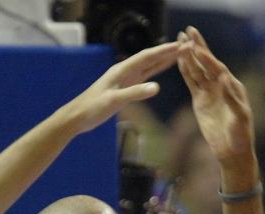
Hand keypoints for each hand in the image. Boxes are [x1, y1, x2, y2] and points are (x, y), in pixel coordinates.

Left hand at [60, 41, 180, 133]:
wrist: (78, 117)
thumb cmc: (92, 108)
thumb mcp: (114, 101)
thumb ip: (135, 93)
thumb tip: (156, 87)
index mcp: (122, 70)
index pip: (147, 57)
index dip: (165, 51)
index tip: (180, 46)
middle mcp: (125, 71)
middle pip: (151, 58)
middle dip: (169, 51)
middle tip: (187, 46)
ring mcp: (126, 79)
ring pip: (149, 65)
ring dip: (165, 59)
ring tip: (181, 52)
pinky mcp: (126, 87)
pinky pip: (145, 76)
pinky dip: (157, 70)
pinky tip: (164, 68)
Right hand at [178, 27, 255, 164]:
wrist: (232, 151)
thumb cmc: (241, 135)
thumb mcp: (240, 117)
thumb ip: (232, 98)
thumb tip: (225, 79)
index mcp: (233, 86)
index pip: (217, 67)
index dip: (207, 56)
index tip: (196, 45)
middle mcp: (221, 86)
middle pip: (206, 63)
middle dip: (197, 47)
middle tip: (187, 31)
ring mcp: (209, 93)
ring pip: (197, 71)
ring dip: (188, 56)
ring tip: (179, 41)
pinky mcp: (200, 101)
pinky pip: (191, 83)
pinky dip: (185, 71)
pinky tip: (179, 61)